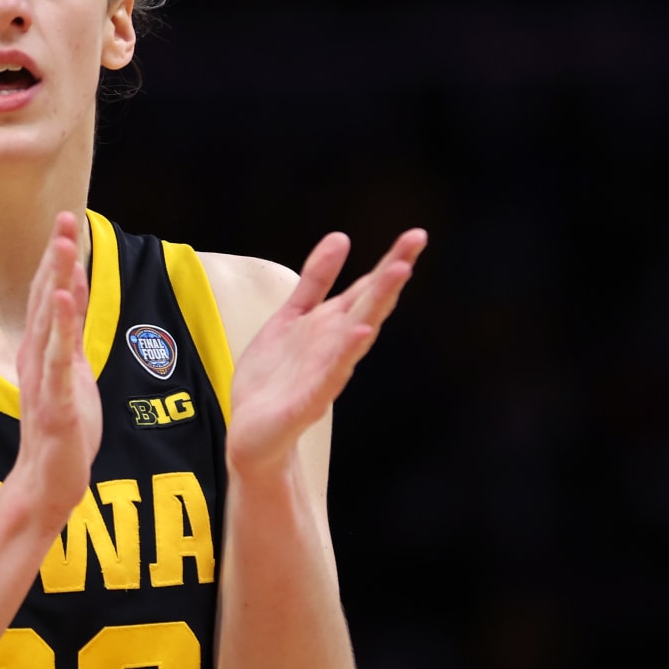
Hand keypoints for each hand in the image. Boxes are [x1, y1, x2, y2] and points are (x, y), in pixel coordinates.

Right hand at [12, 212, 102, 524]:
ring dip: (58, 280)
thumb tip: (75, 299)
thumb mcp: (71, 374)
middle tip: (63, 218)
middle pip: (47, 298)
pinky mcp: (56, 400)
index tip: (66, 222)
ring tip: (63, 246)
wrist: (49, 481)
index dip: (59, 259)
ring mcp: (44, 378)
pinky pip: (59, 358)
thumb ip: (70, 338)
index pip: (51, 296)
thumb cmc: (62, 431)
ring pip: (50, 321)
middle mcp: (36, 358)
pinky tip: (66, 299)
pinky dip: (62, 327)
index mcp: (41, 351)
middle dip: (56, 258)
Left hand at [227, 229, 426, 476]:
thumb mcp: (290, 318)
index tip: (415, 234)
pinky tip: (359, 334)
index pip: (366, 288)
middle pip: (368, 304)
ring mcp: (325, 372)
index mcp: (331, 325)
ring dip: (376, 305)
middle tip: (414, 244)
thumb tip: (341, 237)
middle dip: (390, 274)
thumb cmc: (275, 378)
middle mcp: (335, 345)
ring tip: (396, 275)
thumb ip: (316, 281)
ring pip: (356, 335)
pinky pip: (330, 375)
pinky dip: (345, 355)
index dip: (389, 261)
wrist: (252, 434)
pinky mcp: (308, 401)